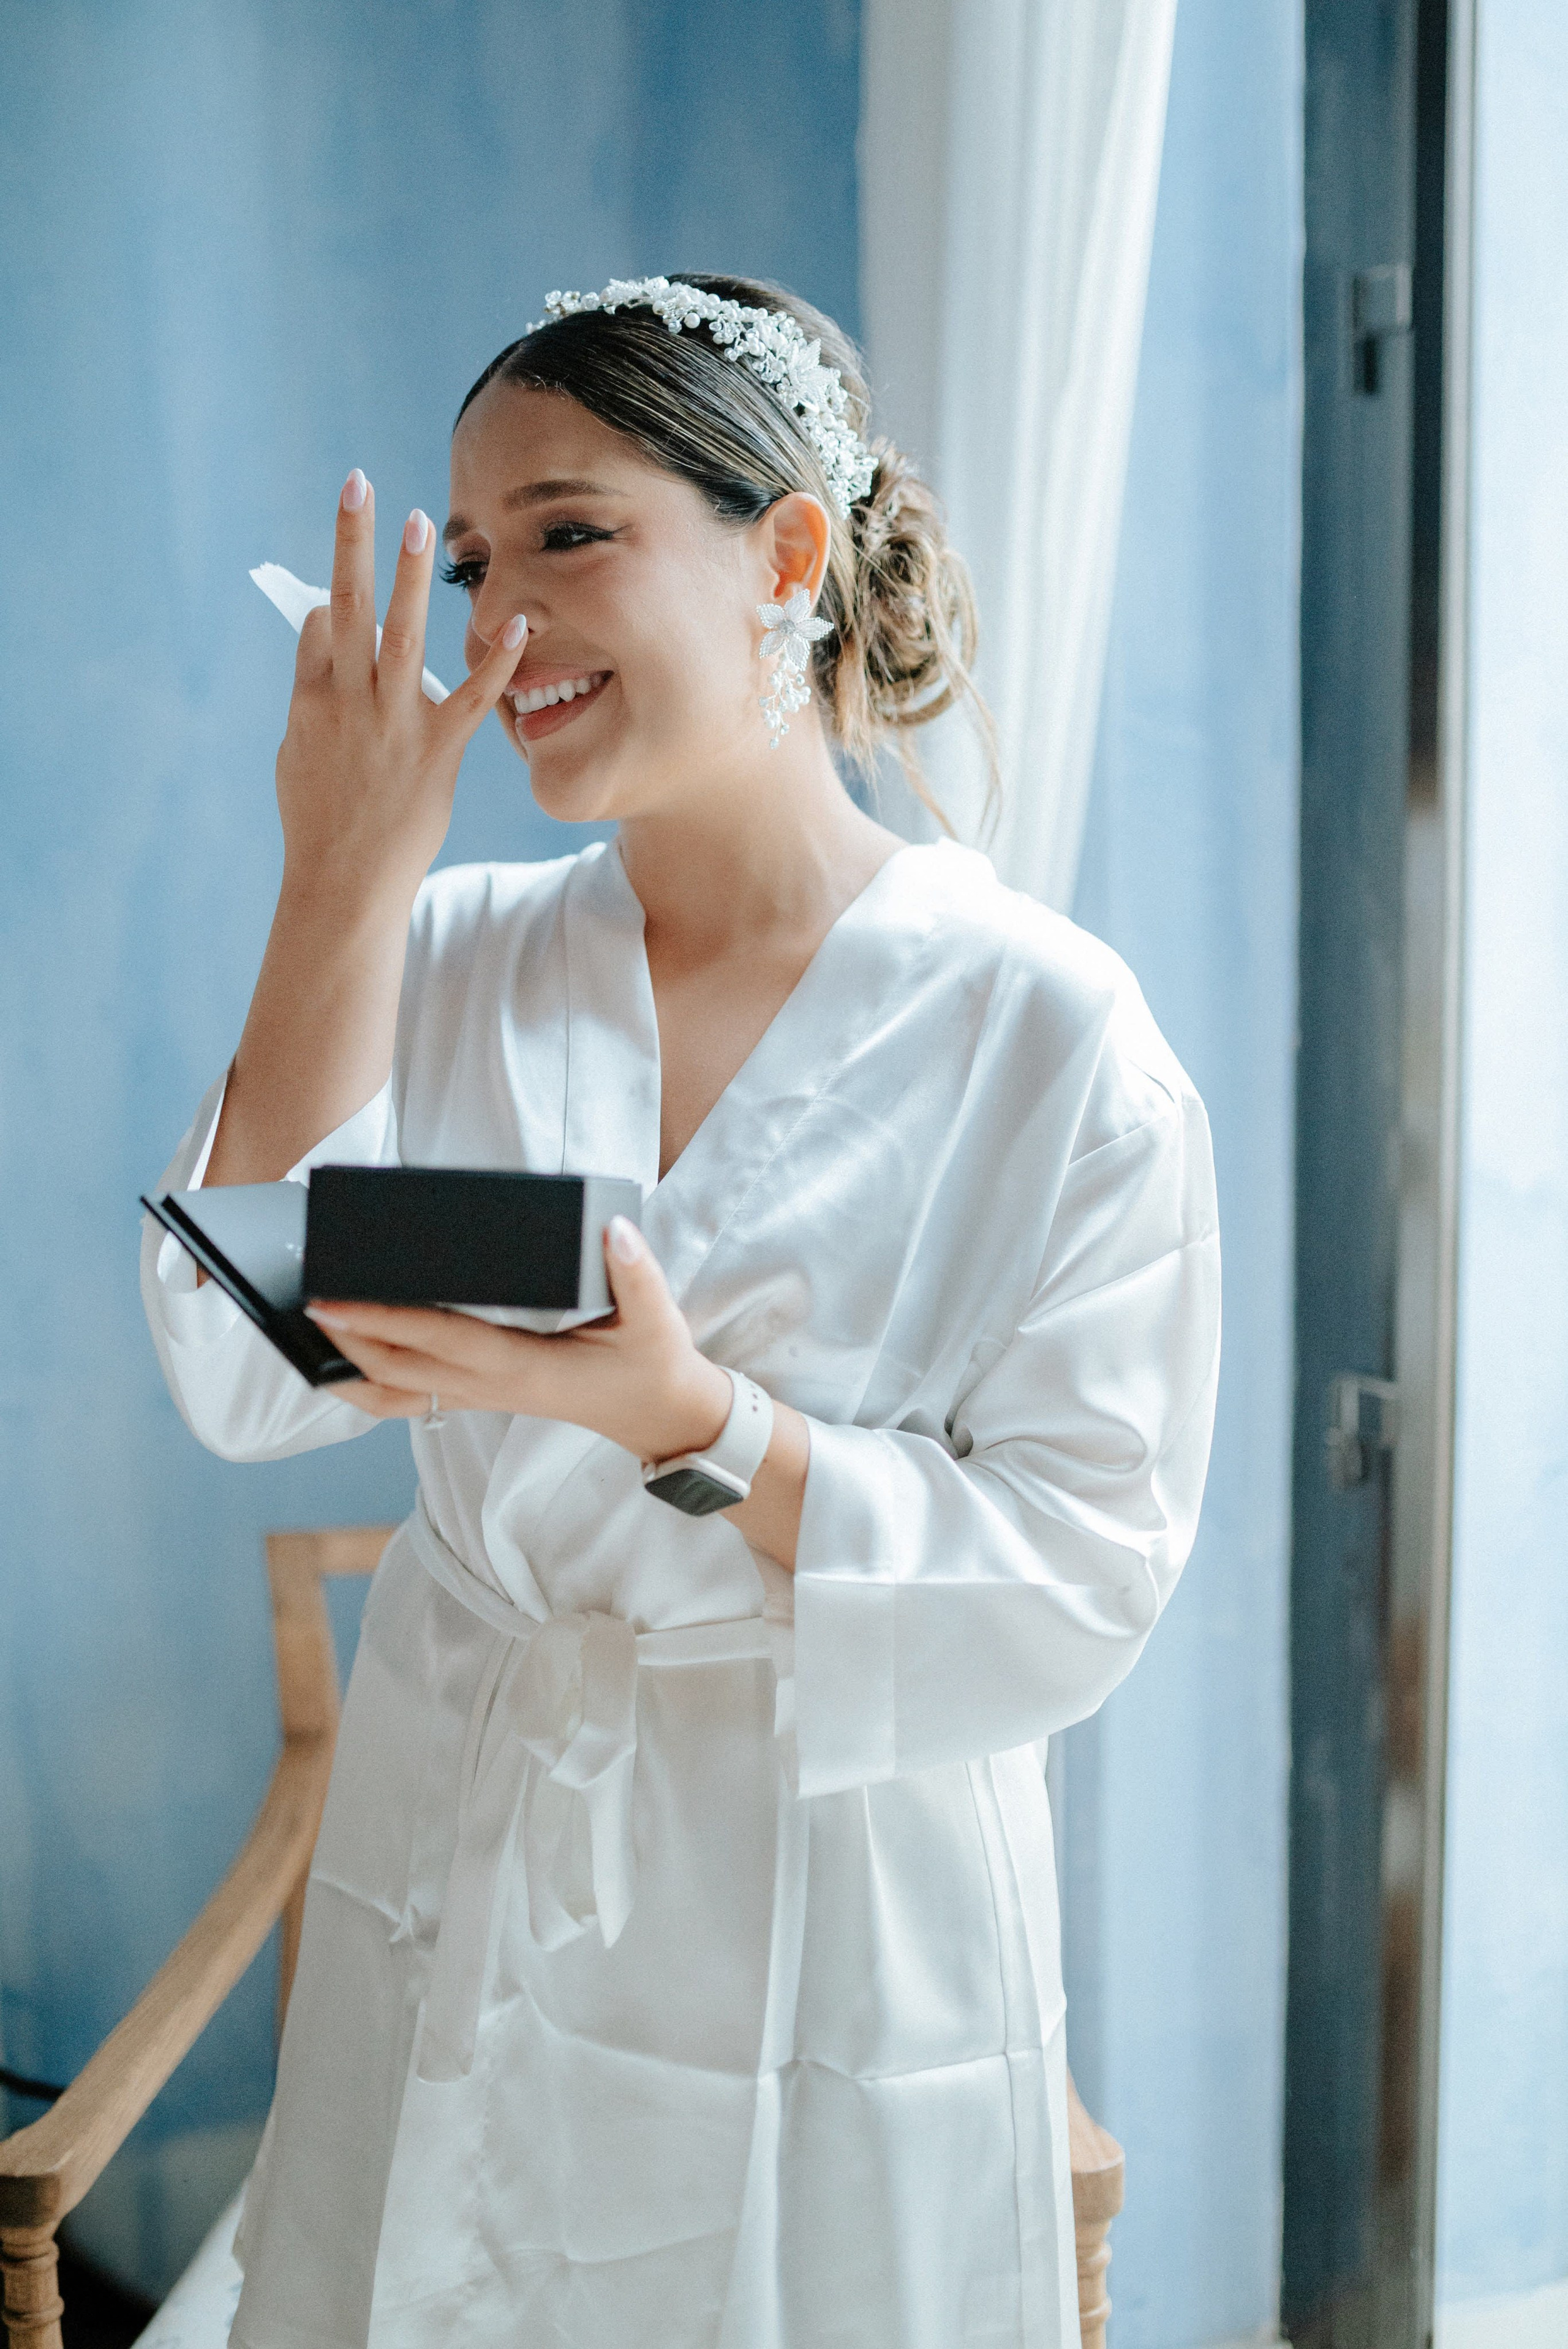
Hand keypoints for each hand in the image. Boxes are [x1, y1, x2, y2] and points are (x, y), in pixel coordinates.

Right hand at [275, 470, 526, 910]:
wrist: (344, 882)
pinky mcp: (437, 750)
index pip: (319, 624)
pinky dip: (496, 663)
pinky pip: (471, 698)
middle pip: (349, 605)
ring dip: (411, 574)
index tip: (340, 584)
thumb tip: (320, 646)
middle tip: (360, 484)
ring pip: (403, 633)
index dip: (331, 597)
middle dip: (352, 540)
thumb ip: (310, 697)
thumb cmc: (319, 821)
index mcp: (309, 701)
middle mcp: (349, 701)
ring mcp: (393, 723)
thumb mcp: (297, 753)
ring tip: (421, 522)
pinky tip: (516, 626)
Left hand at [306, 1216, 732, 1464]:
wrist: (663, 1418)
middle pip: (397, 1370)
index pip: (436, 1340)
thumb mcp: (655, 1318)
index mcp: (522, 1367)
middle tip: (301, 1299)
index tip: (333, 1302)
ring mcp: (483, 1397)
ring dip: (349, 1368)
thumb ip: (636, 1273)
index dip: (381, 1320)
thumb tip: (612, 1230)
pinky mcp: (484, 1395)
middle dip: (345, 1339)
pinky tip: (348, 1358)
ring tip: (307, 1336)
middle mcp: (491, 1387)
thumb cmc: (654, 1365)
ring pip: (396, 1394)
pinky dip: (373, 1381)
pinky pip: (412, 1396)